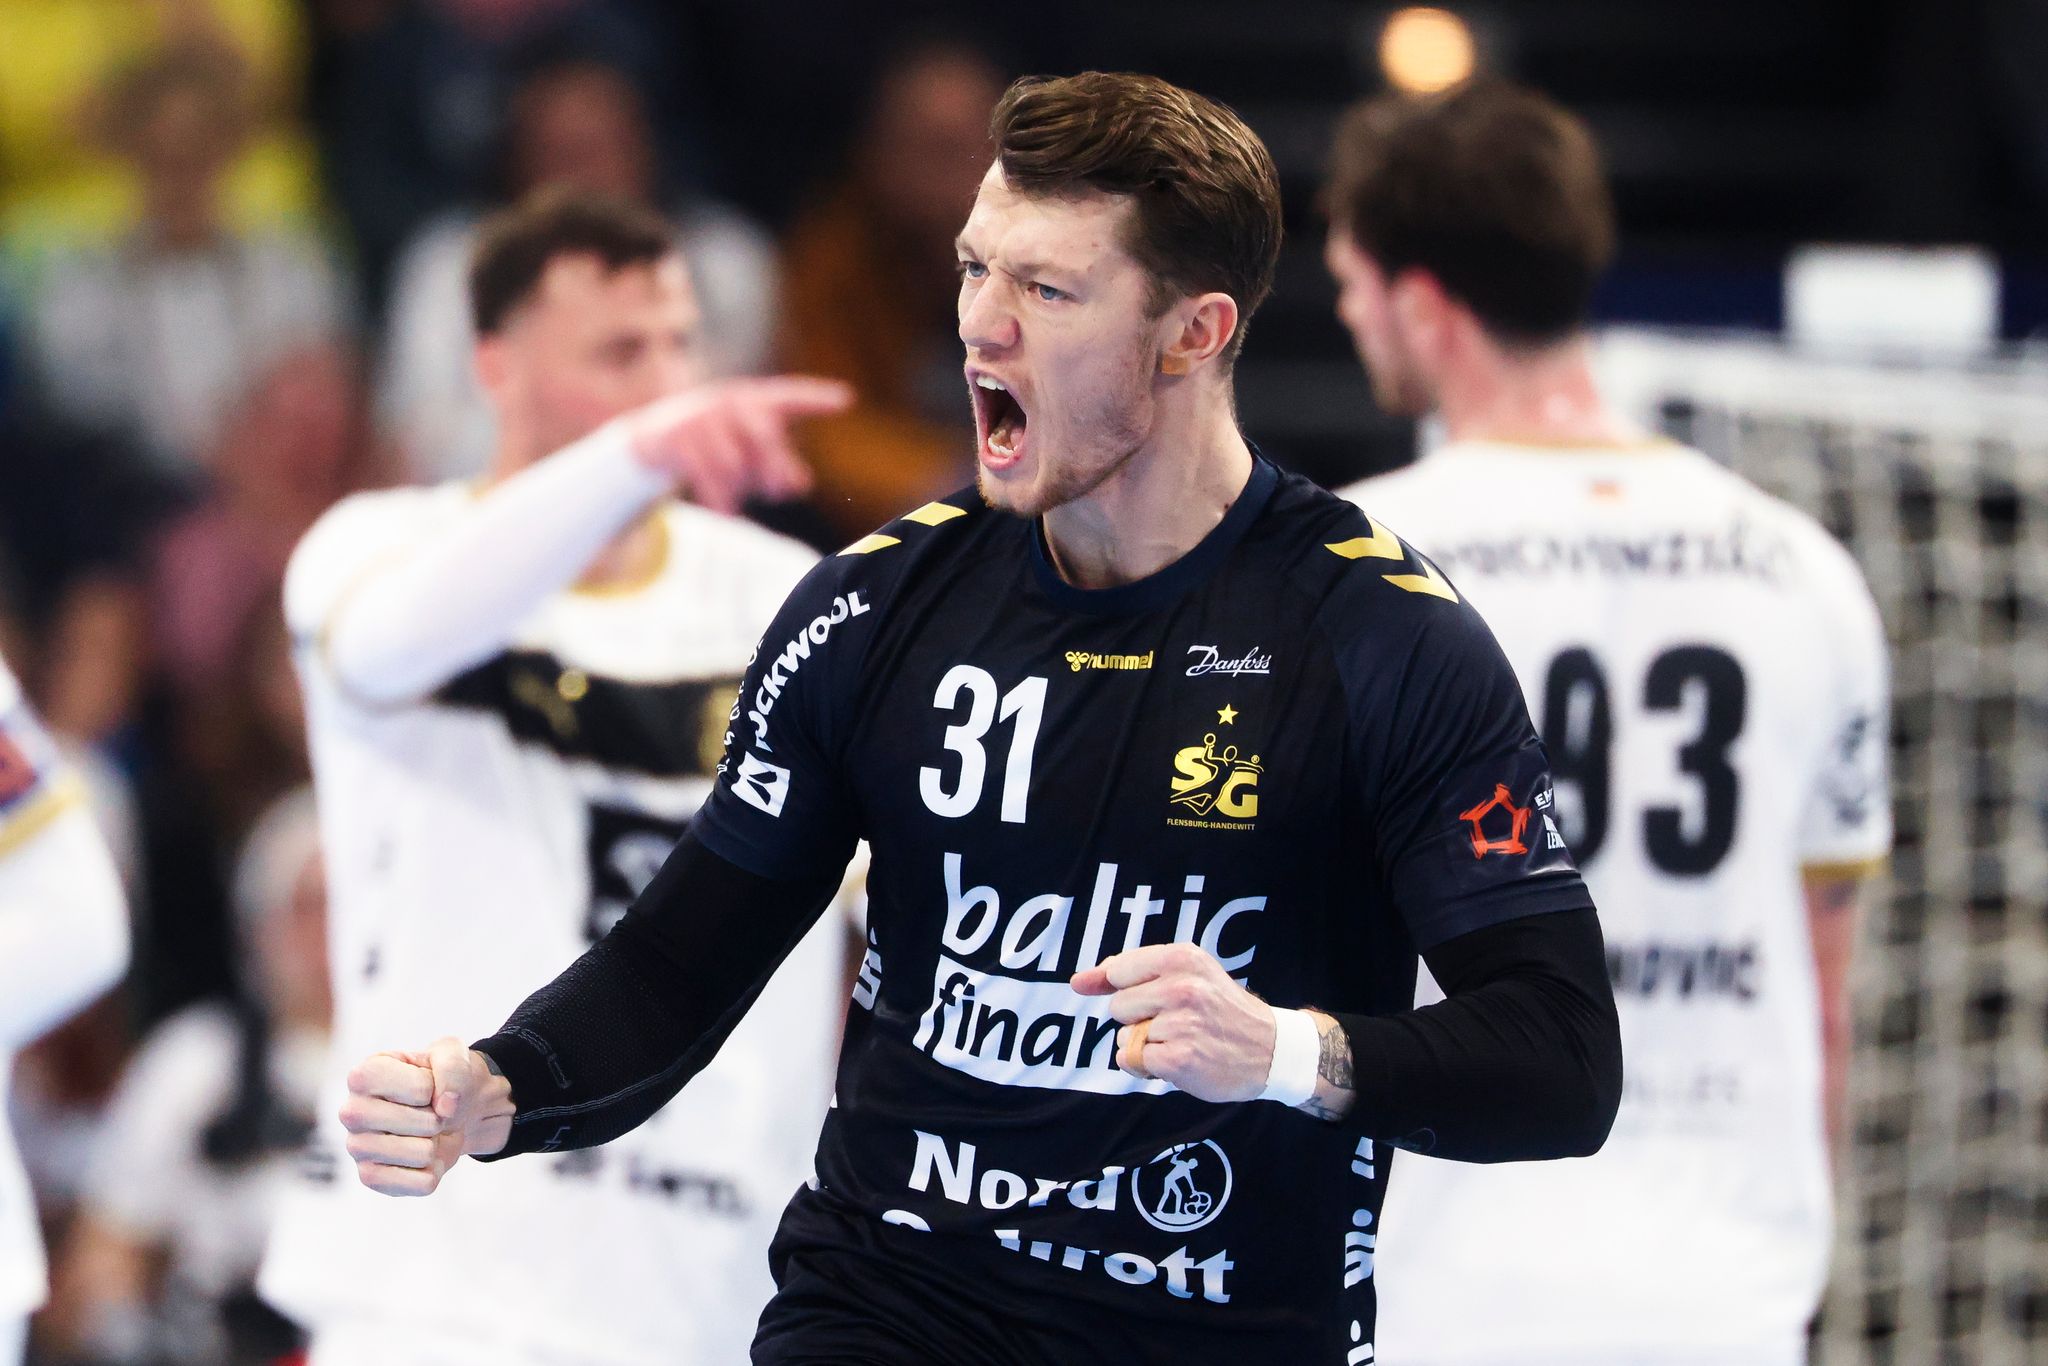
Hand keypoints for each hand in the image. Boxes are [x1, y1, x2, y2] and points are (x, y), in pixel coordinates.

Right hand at [341, 1037, 514, 1196]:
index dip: (436, 1089)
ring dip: (436, 1144)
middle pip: (421, 1124)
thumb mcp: (452, 1053)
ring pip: (423, 1155)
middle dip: (438, 1119)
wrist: (448, 1109)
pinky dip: (435, 1169)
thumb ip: (452, 1067)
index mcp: (364, 1074)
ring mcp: (357, 1147)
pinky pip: (423, 1183)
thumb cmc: (441, 1078)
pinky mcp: (370, 1178)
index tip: (427, 1086)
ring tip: (422, 1133)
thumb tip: (446, 1107)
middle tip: (427, 1113)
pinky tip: (419, 1156)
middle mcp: (351, 1111)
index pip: (420, 1090)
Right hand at [620, 376, 852, 513]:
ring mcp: (700, 416)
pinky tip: (727, 513)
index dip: (816, 399)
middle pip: (762, 431)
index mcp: (752, 400)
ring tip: (739, 506)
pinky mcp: (675, 437)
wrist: (653, 440)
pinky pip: (703, 473)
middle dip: (777, 463)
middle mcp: (728, 401)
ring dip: (740, 487)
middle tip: (788, 492)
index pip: (790, 397)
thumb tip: (800, 486)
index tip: (848, 399)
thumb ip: (776, 466)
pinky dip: (718, 497)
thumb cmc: (716, 448)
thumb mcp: (748, 455)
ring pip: (732, 460)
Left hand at [1071, 943, 1276, 1102]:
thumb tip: (1078, 981)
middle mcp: (1182, 987)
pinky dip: (1147, 1066)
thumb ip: (1130, 972)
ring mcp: (1181, 1023)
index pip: (1119, 970)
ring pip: (1123, 1036)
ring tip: (1180, 1041)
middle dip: (1137, 1019)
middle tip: (1174, 1022)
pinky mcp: (1179, 1058)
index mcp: (1182, 958)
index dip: (1119, 987)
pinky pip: (1131, 1060)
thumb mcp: (1188, 974)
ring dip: (1143, 1045)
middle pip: (1118, 1006)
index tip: (1140, 998)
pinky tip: (1178, 1061)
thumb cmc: (1220, 1010)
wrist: (1270, 1049)